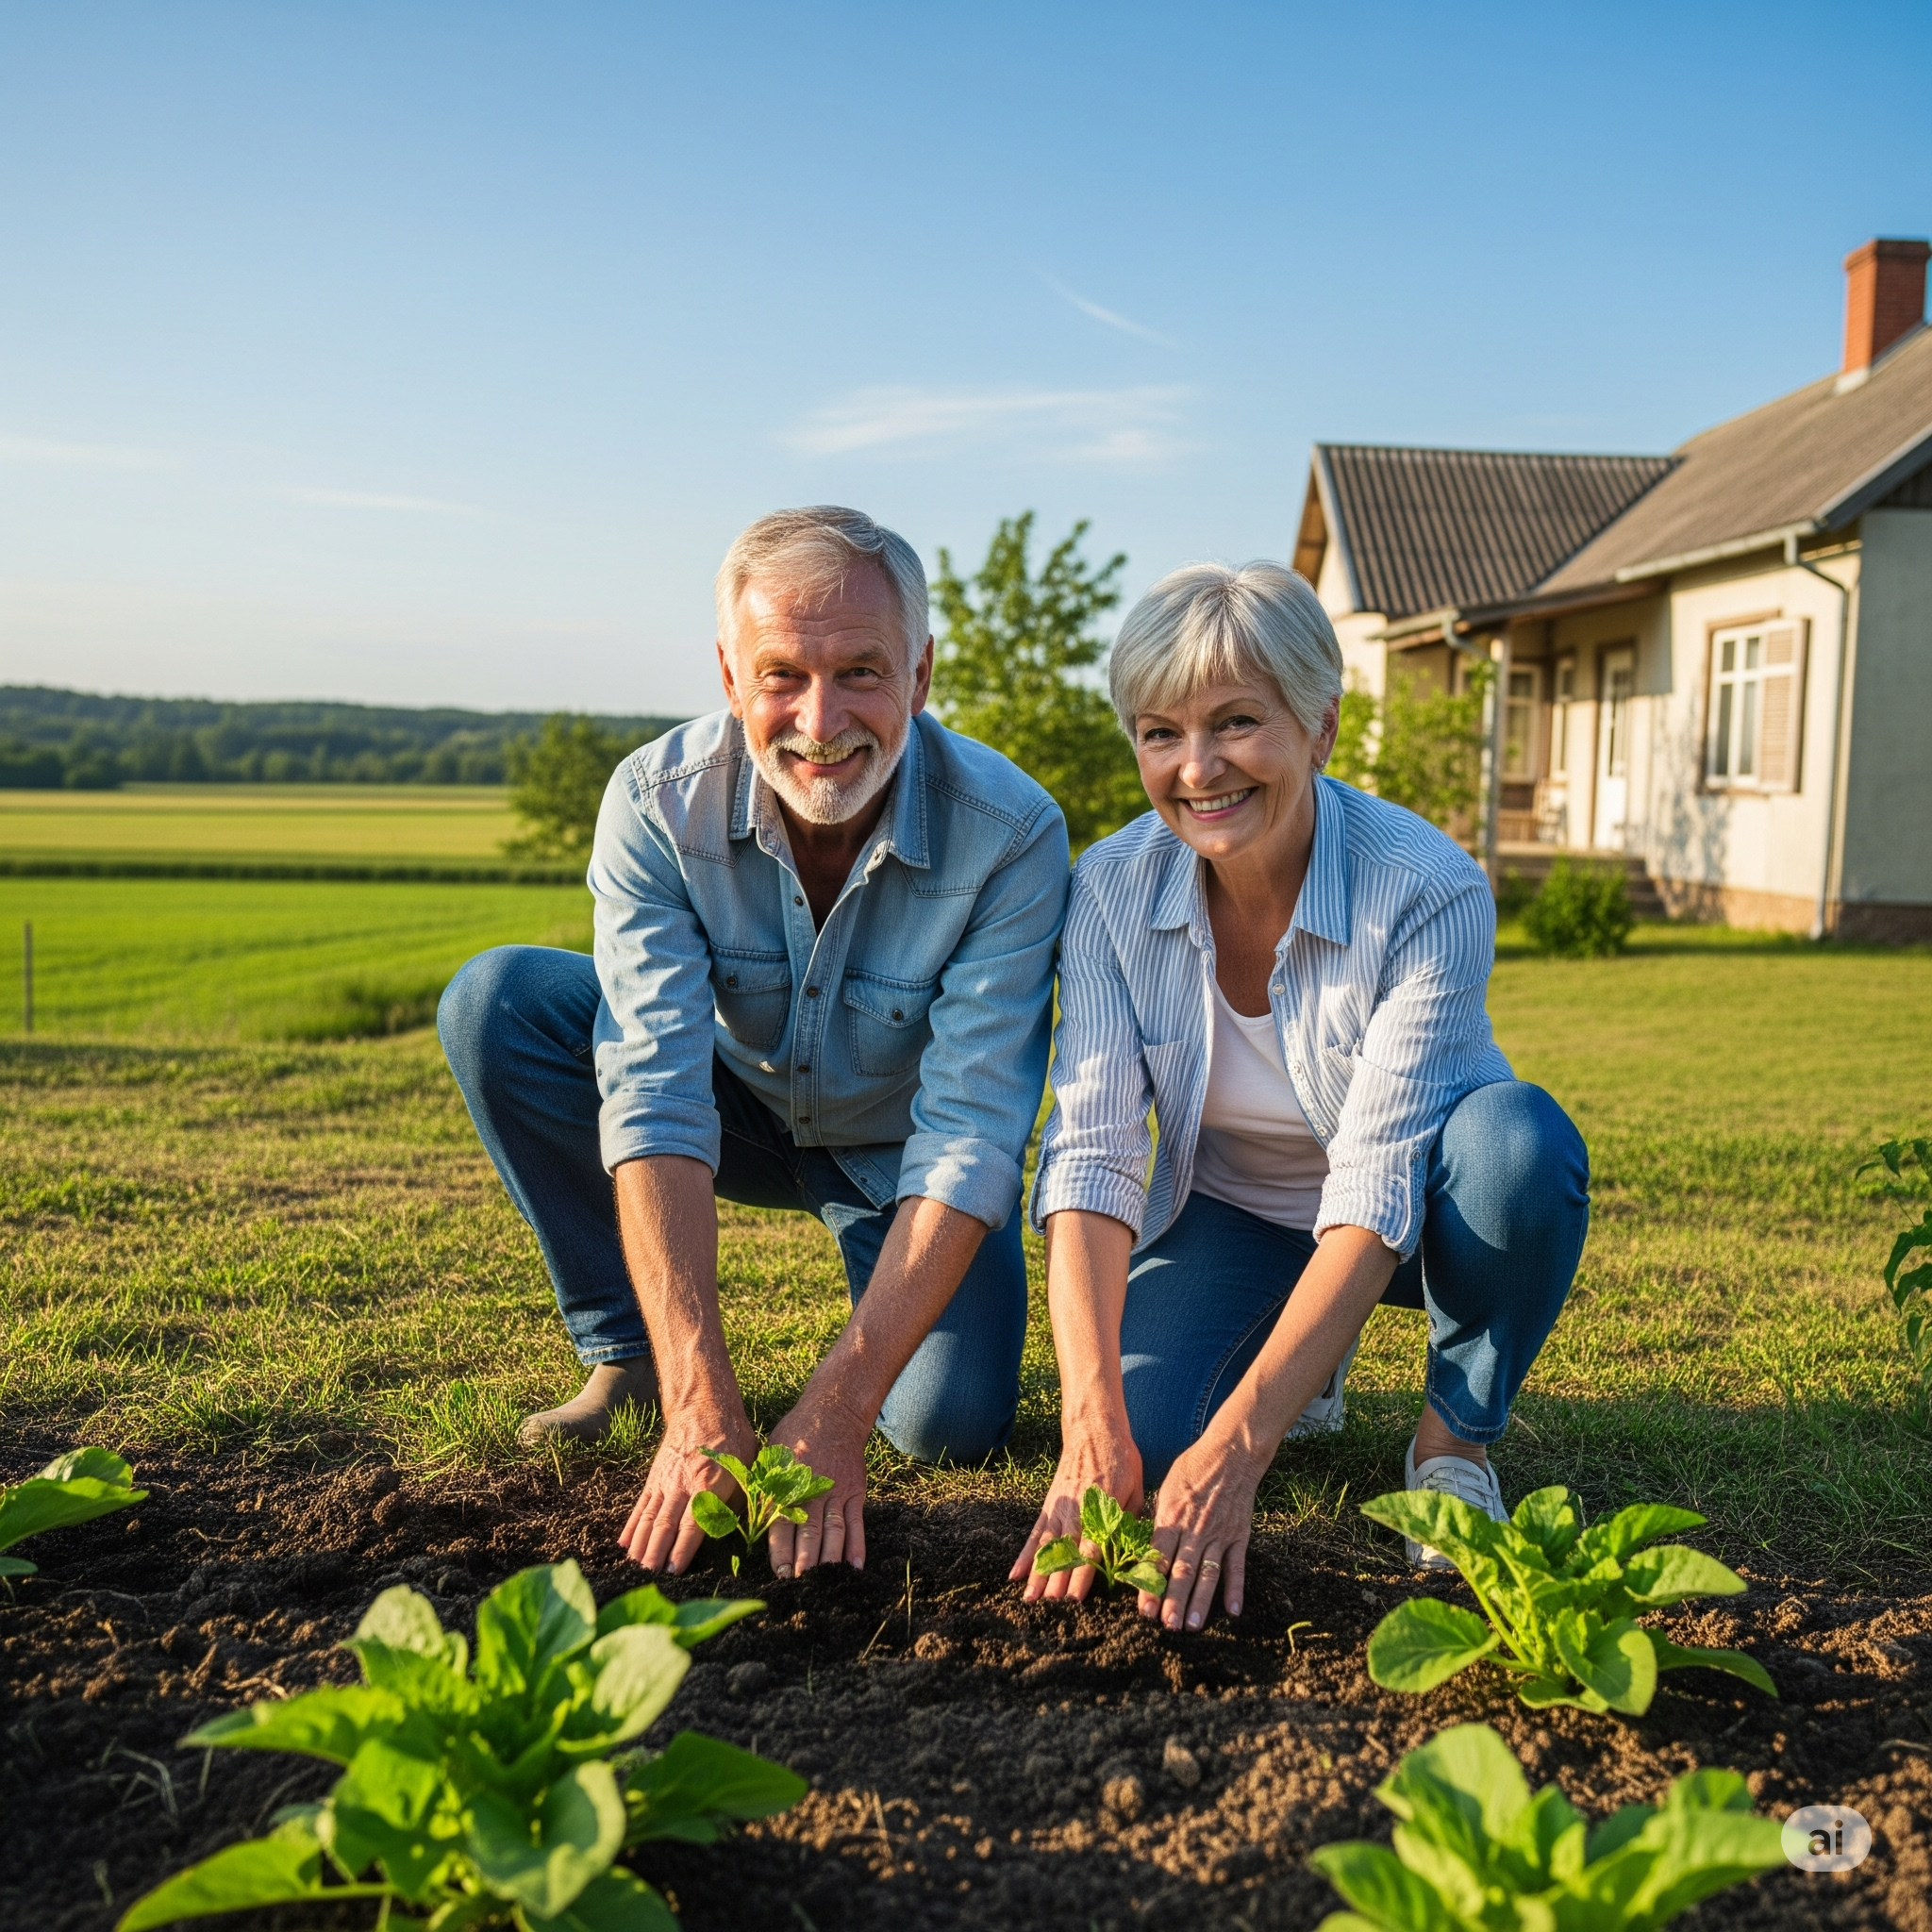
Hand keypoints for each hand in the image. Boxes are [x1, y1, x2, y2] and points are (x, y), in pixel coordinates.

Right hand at [618, 1400, 756, 1573]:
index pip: (693, 1523)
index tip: (674, 1571)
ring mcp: (664, 1482)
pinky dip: (632, 1526)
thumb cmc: (733, 1442)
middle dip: (656, 1553)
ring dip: (641, 1544)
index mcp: (707, 1485)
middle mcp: (681, 1485)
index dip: (682, 1548)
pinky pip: (640, 1506)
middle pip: (665, 1524)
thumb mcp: (746, 1469)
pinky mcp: (653, 1479)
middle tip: (649, 1577)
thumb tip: (733, 1531)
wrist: (704, 1408)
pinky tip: (624, 1544)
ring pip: (649, 1518)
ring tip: (634, 1567)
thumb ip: (738, 1501)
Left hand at [764, 1392, 871, 1575]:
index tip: (780, 1574)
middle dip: (805, 1561)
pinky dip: (857, 1546)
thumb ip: (760, 1489)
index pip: (782, 1523)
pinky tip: (854, 1567)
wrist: (833, 1414)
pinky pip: (857, 1523)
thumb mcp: (769, 1457)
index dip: (782, 1551)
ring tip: (825, 1583)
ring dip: (829, 1558)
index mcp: (787, 1483)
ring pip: (833, 1531)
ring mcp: (836, 1492)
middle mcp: (812, 1490)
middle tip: (801, 1586)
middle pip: (809, 1532)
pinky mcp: (855, 1492)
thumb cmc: (793, 1438)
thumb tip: (741, 1520)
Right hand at [1010, 1422, 1143, 1601]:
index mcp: (1101, 1508)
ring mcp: (1059, 1507)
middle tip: (1050, 1610)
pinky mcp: (1049, 1504)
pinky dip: (1024, 1554)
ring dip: (1037, 1574)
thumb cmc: (1121, 1460)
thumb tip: (1129, 1552)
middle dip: (1057, 1582)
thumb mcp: (1136, 1488)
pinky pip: (1035, 1533)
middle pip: (1065, 1552)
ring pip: (1047, 1546)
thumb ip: (1129, 1520)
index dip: (1082, 1573)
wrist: (1094, 1429)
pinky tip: (1014, 1574)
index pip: (1090, 1548)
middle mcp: (1077, 1510)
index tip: (1075, 1598)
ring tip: (1029, 1600)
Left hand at [1143, 1432, 1261, 1630]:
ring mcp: (1219, 1535)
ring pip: (1208, 1574)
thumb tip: (1142, 1546)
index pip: (1158, 1557)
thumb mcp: (1165, 1489)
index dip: (1150, 1584)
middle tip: (1167, 1626)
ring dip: (1200, 1602)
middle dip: (1173, 1600)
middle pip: (1182, 1571)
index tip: (1144, 1609)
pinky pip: (1237, 1566)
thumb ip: (1157, 1520)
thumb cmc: (1192, 1469)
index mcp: (1172, 1518)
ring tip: (1191, 1626)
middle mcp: (1195, 1530)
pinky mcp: (1239, 1536)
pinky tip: (1233, 1611)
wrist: (1231, 1454)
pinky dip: (1236, 1588)